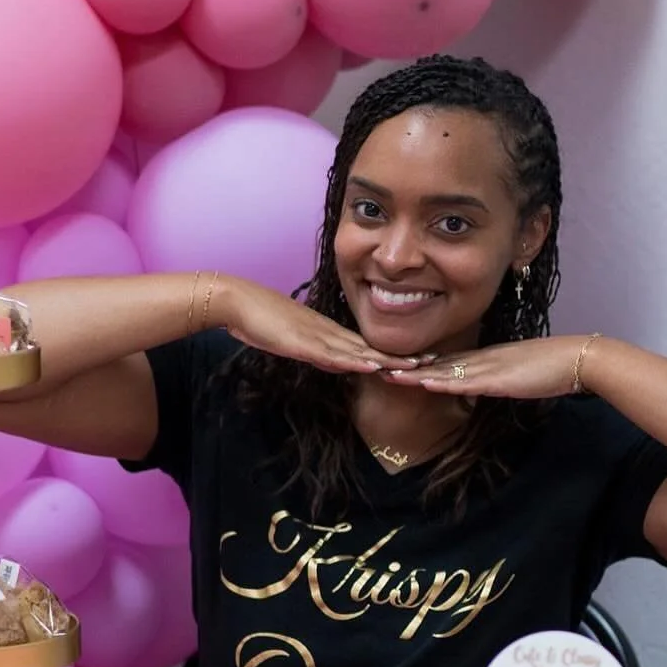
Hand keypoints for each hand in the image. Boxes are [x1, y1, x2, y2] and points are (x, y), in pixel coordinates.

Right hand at [214, 277, 419, 375]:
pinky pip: (334, 353)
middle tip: (432, 362)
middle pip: (369, 347)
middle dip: (399, 356)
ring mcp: (316, 336)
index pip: (363, 345)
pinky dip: (356, 360)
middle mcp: (327, 332)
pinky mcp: (302, 342)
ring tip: (417, 366)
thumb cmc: (255, 317)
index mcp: (325, 331)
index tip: (414, 360)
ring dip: (387, 360)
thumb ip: (308, 348)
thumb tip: (327, 360)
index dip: (389, 354)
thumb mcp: (288, 339)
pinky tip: (374, 365)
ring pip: (359, 350)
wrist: (234, 300)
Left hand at [383, 335, 589, 398]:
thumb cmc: (550, 369)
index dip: (416, 366)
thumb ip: (495, 381)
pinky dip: (443, 381)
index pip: (442, 363)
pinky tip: (424, 382)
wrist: (576, 359)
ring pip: (443, 371)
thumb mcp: (514, 377)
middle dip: (404, 367)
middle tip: (373, 366)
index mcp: (482, 359)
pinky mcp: (498, 379)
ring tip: (386, 373)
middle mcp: (479, 360)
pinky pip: (465, 381)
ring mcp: (487, 368)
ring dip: (414, 374)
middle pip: (434, 364)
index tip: (390, 366)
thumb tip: (478, 389)